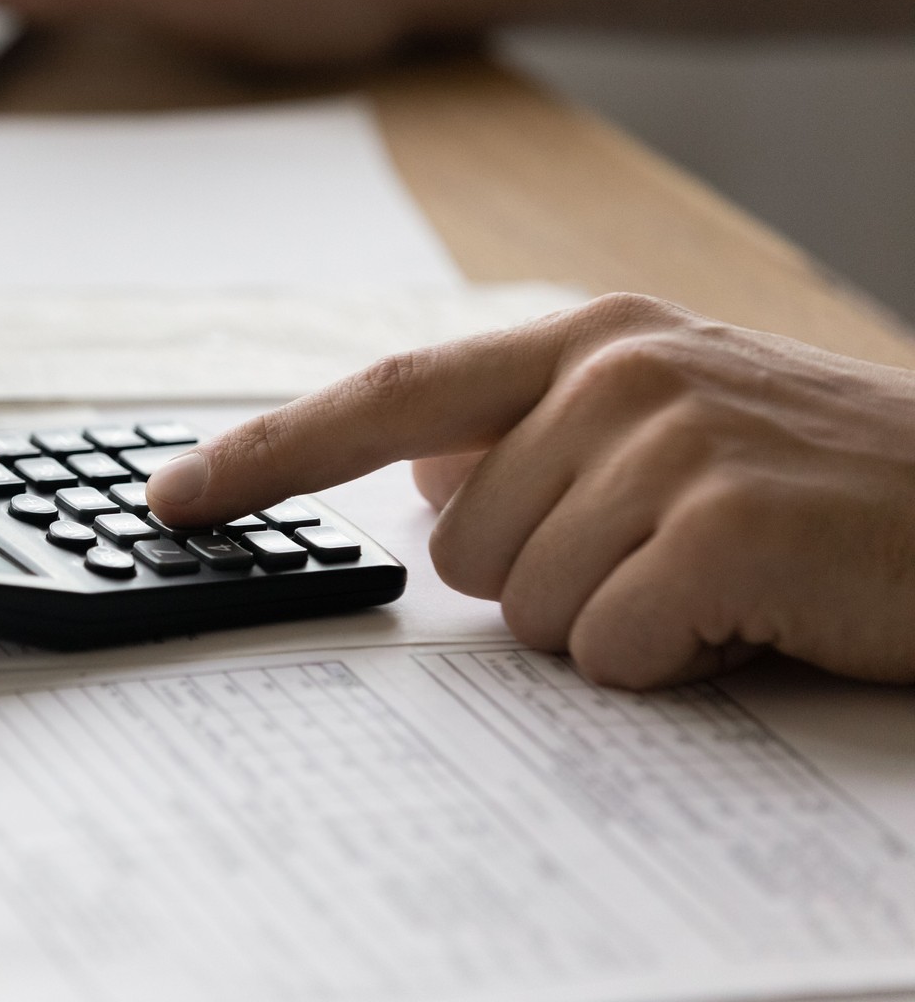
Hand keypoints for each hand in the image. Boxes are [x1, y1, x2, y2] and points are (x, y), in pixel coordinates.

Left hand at [146, 293, 914, 688]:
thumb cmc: (827, 482)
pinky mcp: (721, 526)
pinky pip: (606, 648)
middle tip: (670, 558)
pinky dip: (669, 663)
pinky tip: (748, 617)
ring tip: (719, 581)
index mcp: (589, 338)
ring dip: (613, 624)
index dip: (268, 452)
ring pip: (523, 605)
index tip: (174, 498)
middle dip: (545, 583)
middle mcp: (615, 371)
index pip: (382, 396)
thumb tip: (417, 470)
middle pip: (456, 545)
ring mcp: (669, 440)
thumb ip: (536, 431)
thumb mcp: (678, 416)